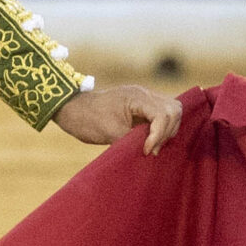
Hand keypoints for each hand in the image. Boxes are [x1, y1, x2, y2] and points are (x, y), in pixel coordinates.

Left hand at [53, 84, 182, 154]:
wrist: (70, 109)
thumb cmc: (87, 120)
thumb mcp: (110, 133)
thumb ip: (133, 140)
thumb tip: (151, 151)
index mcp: (137, 97)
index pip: (164, 114)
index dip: (159, 135)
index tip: (146, 150)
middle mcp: (144, 94)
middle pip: (174, 110)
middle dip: (166, 132)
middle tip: (150, 149)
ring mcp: (144, 98)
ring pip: (172, 111)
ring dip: (166, 130)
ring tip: (151, 147)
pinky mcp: (142, 105)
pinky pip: (162, 114)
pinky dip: (161, 128)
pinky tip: (151, 141)